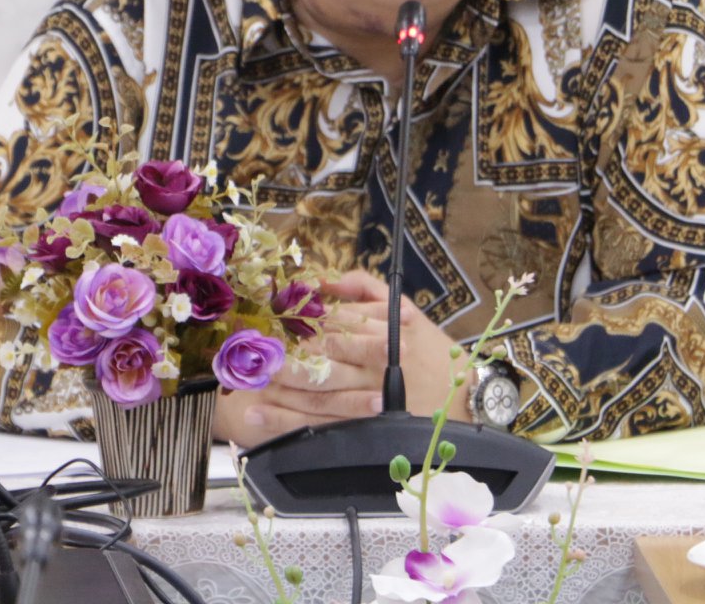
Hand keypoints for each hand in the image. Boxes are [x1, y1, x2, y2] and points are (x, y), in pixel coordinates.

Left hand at [212, 270, 464, 446]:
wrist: (462, 393)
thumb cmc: (428, 346)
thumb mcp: (402, 306)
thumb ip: (362, 287)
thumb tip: (320, 279)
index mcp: (383, 332)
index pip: (333, 325)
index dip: (295, 323)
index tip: (263, 320)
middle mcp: (375, 366)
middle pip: (321, 360)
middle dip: (281, 356)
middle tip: (245, 352)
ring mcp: (368, 398)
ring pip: (316, 394)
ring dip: (276, 390)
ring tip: (241, 386)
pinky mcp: (362, 424)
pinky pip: (320, 422)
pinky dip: (287, 419)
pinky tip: (258, 415)